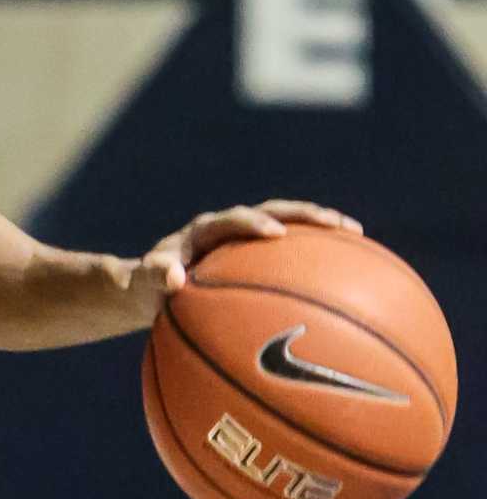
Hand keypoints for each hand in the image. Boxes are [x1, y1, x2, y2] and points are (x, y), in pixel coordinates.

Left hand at [132, 199, 362, 319]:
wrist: (148, 287)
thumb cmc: (144, 289)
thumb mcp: (142, 286)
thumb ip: (154, 278)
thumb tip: (174, 278)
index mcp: (202, 231)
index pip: (232, 219)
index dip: (253, 224)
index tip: (275, 234)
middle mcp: (228, 226)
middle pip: (273, 210)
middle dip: (304, 214)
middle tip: (336, 225)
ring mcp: (246, 237)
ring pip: (289, 222)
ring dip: (320, 225)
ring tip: (357, 234)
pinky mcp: (257, 251)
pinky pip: (291, 248)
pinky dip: (316, 252)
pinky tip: (347, 269)